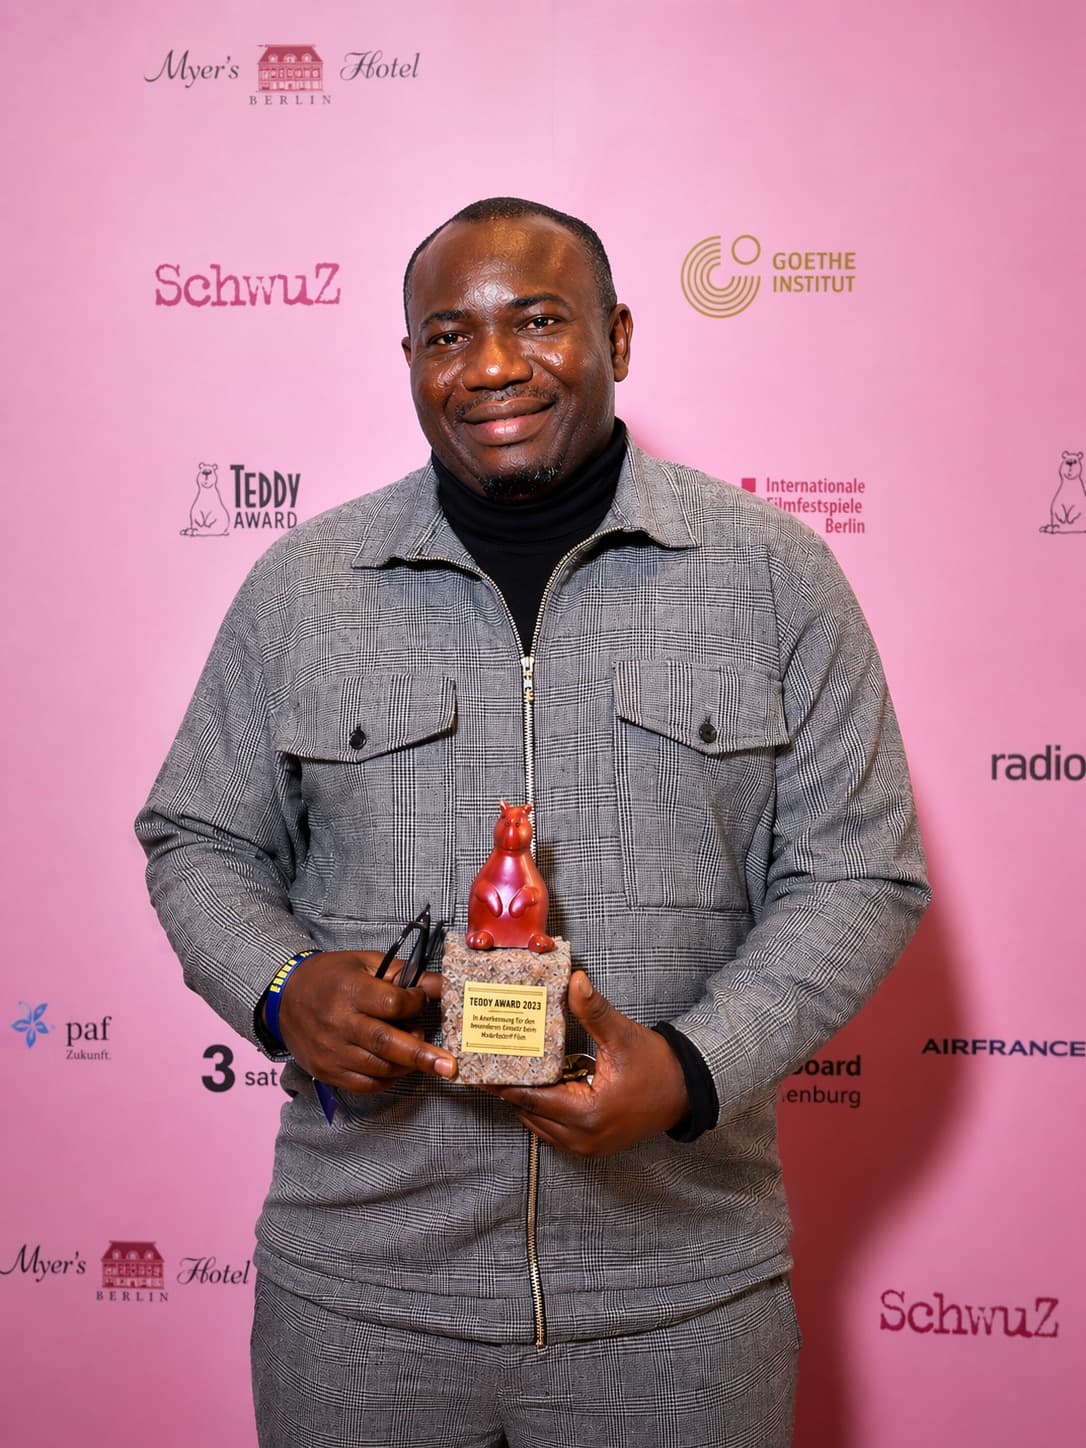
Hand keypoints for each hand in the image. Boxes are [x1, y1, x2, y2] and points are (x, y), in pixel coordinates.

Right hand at [270, 950, 456, 1093]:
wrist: (284, 996)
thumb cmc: (331, 976)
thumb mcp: (365, 963)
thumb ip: (403, 974)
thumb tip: (441, 986)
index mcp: (350, 991)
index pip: (393, 1004)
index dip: (415, 1003)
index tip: (420, 999)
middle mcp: (340, 1023)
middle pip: (387, 1043)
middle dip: (422, 1055)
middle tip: (449, 1066)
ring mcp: (332, 1051)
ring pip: (379, 1067)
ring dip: (407, 1064)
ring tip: (419, 1054)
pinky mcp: (327, 1071)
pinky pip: (365, 1084)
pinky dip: (387, 1078)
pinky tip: (396, 1066)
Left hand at [484, 971, 688, 1156]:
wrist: (687, 1092)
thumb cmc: (658, 1066)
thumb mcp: (623, 1036)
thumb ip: (594, 1011)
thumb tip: (575, 980)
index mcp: (587, 1114)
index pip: (531, 1098)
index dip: (502, 1082)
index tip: (479, 1068)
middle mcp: (583, 1138)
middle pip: (529, 1113)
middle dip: (508, 1088)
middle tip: (486, 1062)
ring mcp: (586, 1147)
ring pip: (538, 1124)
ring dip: (523, 1100)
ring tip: (504, 1071)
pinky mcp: (591, 1146)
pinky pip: (553, 1130)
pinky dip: (541, 1109)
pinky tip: (534, 1084)